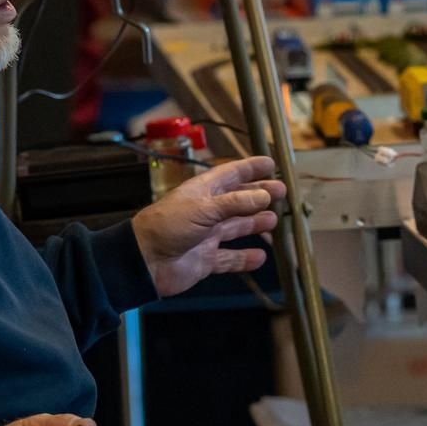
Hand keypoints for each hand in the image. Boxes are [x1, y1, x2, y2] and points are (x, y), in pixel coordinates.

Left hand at [131, 156, 284, 297]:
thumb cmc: (168, 226)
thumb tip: (264, 195)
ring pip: (236, 228)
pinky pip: (230, 258)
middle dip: (259, 195)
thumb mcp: (203, 209)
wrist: (144, 261)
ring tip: (274, 221)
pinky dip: (244, 258)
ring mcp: (207, 236)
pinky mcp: (206, 259)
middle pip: (238, 200)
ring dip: (255, 224)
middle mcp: (207, 212)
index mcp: (203, 192)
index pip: (231, 174)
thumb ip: (235, 203)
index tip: (271, 164)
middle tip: (282, 192)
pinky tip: (260, 257)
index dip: (250, 168)